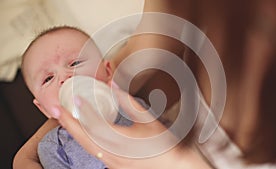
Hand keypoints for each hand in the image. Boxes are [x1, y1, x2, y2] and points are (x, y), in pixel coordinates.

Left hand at [49, 83, 187, 168]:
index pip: (93, 123)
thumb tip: (113, 86)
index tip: (71, 96)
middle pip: (81, 136)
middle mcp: (110, 153)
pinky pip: (92, 150)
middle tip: (51, 107)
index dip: (80, 109)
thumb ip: (128, 101)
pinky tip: (81, 131)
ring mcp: (110, 161)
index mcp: (119, 141)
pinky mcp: (113, 164)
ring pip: (84, 145)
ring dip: (72, 130)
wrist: (174, 167)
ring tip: (62, 118)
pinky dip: (83, 138)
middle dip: (65, 121)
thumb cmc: (165, 145)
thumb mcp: (148, 120)